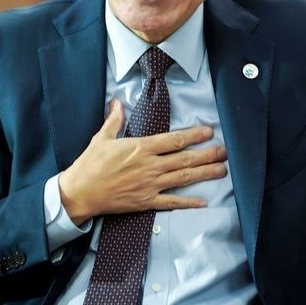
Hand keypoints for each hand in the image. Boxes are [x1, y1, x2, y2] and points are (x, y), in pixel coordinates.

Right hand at [59, 99, 227, 224]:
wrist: (80, 192)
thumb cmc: (90, 163)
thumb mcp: (102, 137)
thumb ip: (114, 119)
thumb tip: (118, 101)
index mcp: (140, 148)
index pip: (173, 140)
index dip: (193, 135)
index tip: (208, 131)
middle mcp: (150, 166)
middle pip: (184, 159)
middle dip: (207, 154)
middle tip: (224, 151)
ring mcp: (150, 185)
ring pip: (183, 178)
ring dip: (204, 174)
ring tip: (222, 170)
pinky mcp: (146, 202)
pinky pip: (172, 203)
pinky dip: (188, 202)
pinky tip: (203, 201)